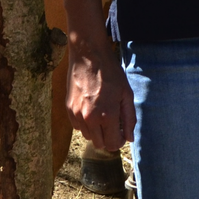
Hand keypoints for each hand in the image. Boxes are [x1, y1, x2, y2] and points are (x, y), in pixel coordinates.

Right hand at [67, 34, 134, 152]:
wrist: (88, 54)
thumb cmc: (110, 72)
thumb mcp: (126, 93)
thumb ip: (129, 118)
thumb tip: (130, 138)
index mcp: (107, 115)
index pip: (112, 144)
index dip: (119, 141)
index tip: (122, 133)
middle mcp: (90, 118)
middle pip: (99, 144)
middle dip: (108, 138)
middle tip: (113, 124)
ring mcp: (77, 114)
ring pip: (87, 136)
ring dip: (96, 131)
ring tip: (102, 114)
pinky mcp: (68, 108)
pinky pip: (77, 126)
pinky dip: (85, 123)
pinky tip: (91, 109)